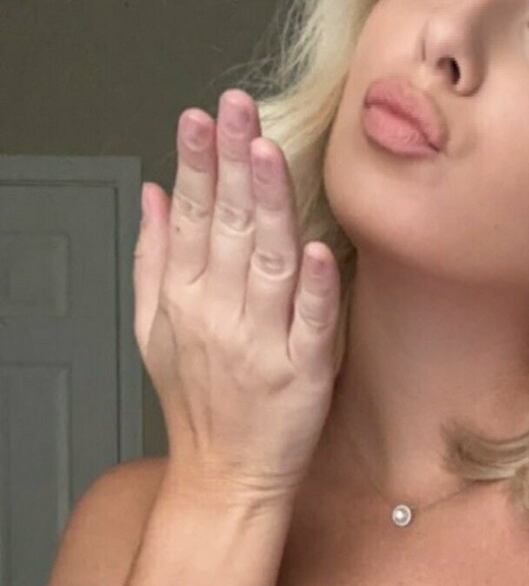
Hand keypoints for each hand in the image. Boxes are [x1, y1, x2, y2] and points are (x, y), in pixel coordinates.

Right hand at [135, 89, 341, 504]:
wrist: (225, 479)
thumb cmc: (199, 404)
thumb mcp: (154, 329)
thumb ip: (153, 256)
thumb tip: (152, 192)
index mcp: (185, 299)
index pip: (189, 215)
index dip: (196, 162)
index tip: (200, 116)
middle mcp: (221, 316)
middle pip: (226, 225)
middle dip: (230, 160)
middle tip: (238, 106)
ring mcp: (263, 344)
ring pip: (267, 262)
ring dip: (268, 205)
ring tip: (269, 151)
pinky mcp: (304, 374)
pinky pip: (311, 324)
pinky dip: (315, 289)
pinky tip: (319, 249)